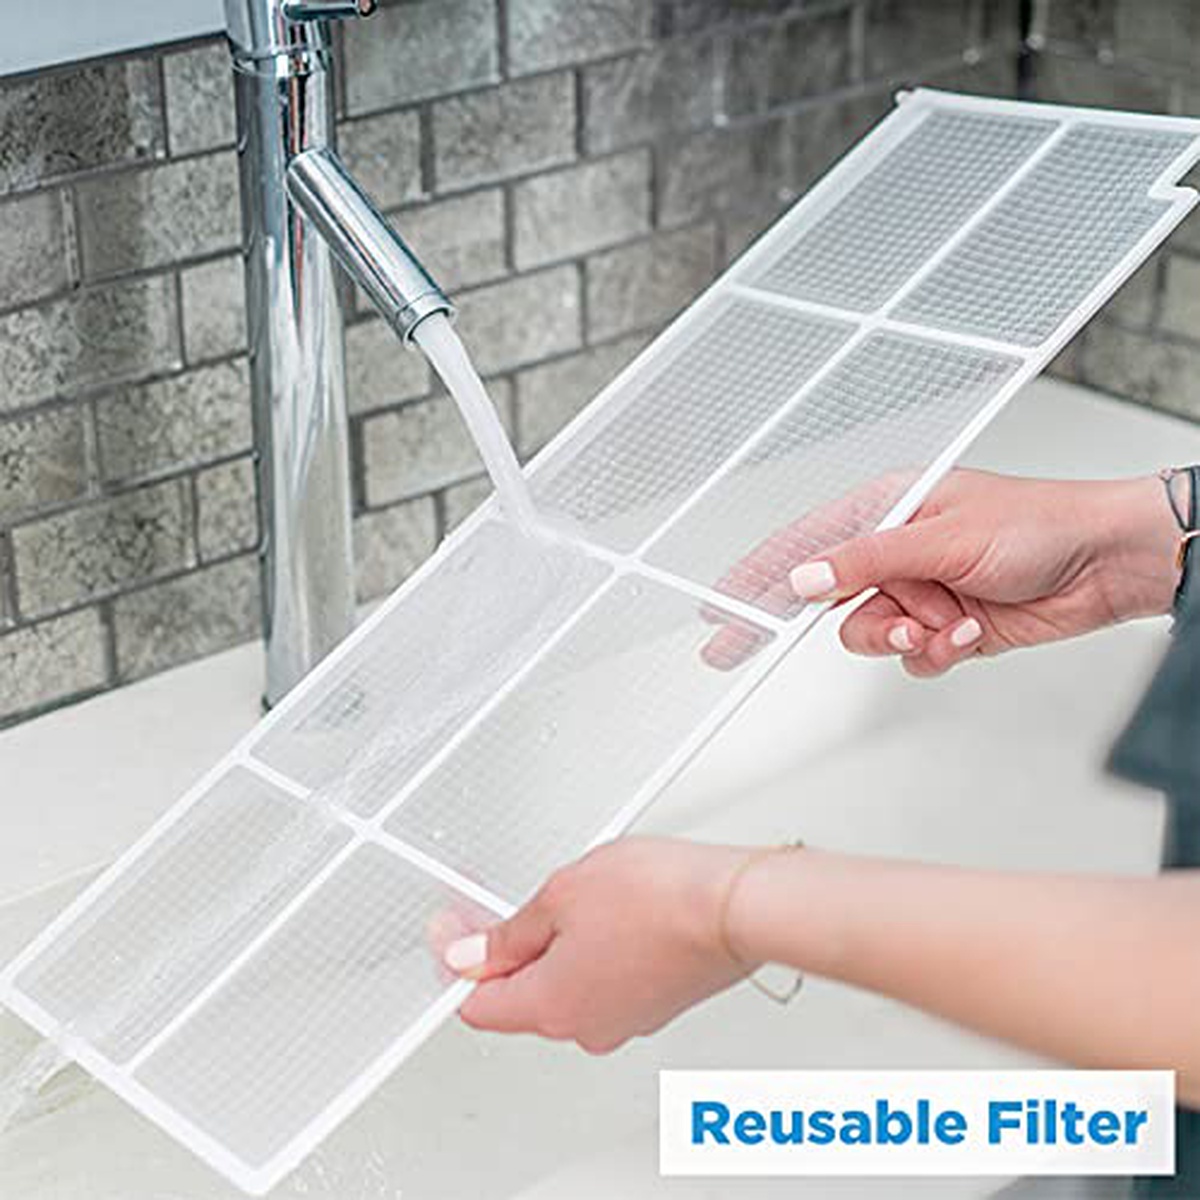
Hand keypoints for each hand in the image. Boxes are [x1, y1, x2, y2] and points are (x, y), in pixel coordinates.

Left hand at [443, 838, 749, 1053]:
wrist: (737, 907)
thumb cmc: (662, 898)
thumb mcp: (561, 894)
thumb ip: (508, 932)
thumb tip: (470, 953)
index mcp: (550, 1007)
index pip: (477, 1005)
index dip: (460, 962)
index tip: (459, 928)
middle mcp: (586, 1028)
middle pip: (521, 997)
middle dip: (511, 949)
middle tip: (522, 899)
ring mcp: (624, 1020)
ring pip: (566, 987)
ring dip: (558, 947)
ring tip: (580, 896)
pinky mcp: (654, 1004)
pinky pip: (603, 983)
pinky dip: (596, 952)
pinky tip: (612, 911)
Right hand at [715, 469, 1179, 677]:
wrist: (1107, 565)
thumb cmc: (1040, 524)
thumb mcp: (943, 538)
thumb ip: (868, 561)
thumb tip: (805, 576)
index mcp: (888, 509)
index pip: (804, 545)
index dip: (755, 576)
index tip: (719, 606)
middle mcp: (898, 552)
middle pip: (825, 599)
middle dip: (816, 622)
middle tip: (739, 649)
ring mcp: (920, 592)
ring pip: (869, 634)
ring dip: (901, 636)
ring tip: (939, 623)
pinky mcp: (945, 628)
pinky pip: (913, 656)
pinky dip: (938, 650)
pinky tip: (971, 630)